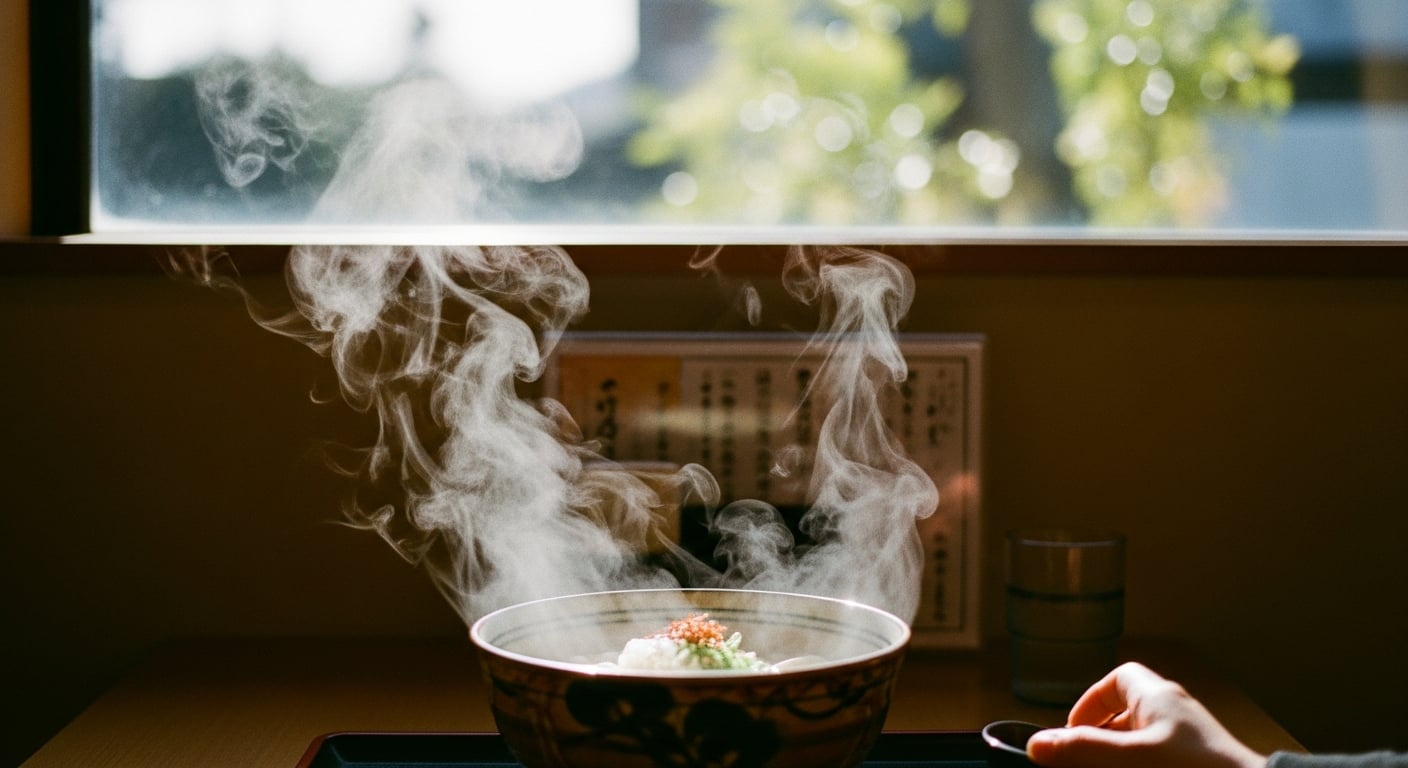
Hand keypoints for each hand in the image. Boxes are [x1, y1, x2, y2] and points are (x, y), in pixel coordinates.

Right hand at [1026, 662, 1266, 767]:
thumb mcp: (1129, 758)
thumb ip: (1082, 750)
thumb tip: (1036, 744)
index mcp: (1157, 696)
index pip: (1117, 680)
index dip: (1090, 702)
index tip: (1073, 732)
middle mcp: (1175, 713)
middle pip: (1126, 714)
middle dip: (1100, 738)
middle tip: (1084, 761)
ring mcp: (1190, 741)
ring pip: (1143, 741)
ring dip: (1119, 757)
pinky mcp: (1199, 762)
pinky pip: (1160, 758)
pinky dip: (1141, 766)